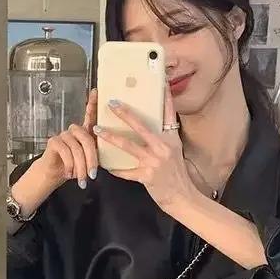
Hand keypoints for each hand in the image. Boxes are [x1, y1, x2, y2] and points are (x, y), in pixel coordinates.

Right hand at [11, 90, 97, 215]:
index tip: (97, 91)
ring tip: (82, 180)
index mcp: (84, 133)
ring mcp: (64, 134)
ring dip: (81, 166)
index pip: (90, 116)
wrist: (55, 176)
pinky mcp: (54, 141)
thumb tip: (108, 161)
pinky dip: (70, 165)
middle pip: (87, 139)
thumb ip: (95, 155)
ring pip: (77, 148)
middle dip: (92, 160)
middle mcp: (74, 131)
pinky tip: (69, 173)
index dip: (93, 104)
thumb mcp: (88, 161)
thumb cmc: (74, 168)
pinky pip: (66, 152)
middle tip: (93, 176)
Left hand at [93, 88, 198, 211]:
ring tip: (97, 130)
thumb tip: (151, 125)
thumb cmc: (177, 174)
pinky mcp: (146, 176)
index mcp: (171, 138)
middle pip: (141, 126)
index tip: (160, 81)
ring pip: (128, 145)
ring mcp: (154, 161)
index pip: (168, 112)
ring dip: (111, 137)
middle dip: (124, 114)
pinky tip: (105, 165)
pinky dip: (115, 169)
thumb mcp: (175, 151)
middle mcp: (163, 147)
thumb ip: (164, 137)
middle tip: (111, 103)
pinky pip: (126, 171)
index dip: (164, 96)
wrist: (182, 197)